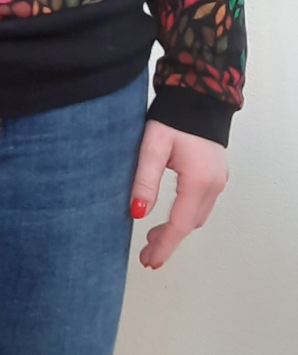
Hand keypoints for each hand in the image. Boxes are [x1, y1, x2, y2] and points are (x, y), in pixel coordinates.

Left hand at [129, 120, 228, 268]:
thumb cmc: (173, 116)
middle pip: (189, 224)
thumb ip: (145, 180)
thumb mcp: (152, 146)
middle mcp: (213, 185)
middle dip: (168, 241)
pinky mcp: (216, 173)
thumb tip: (137, 213)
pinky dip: (186, 215)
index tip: (148, 261)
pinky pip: (201, 203)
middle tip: (146, 254)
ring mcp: (218, 179)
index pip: (180, 225)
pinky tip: (170, 215)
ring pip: (197, 215)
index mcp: (198, 181)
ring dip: (177, 228)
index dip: (164, 246)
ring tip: (152, 237)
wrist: (199, 93)